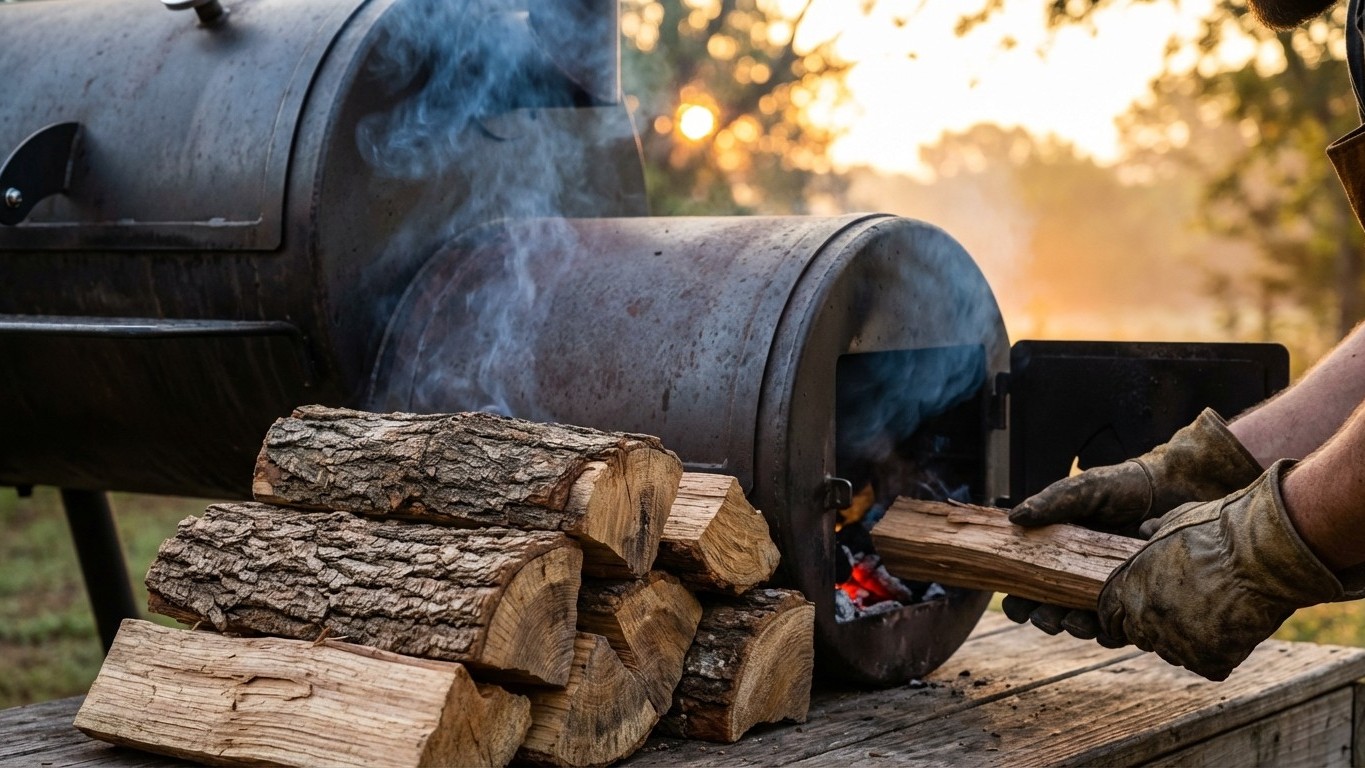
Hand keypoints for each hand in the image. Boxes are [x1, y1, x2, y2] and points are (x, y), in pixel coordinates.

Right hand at [1004, 409, 1260, 639]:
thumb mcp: (1085, 489)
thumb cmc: (1126, 486)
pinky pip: (1121, 626)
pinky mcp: (1138, 597)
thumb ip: (1051, 502)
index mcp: (1059, 550)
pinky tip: (1108, 628)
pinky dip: (1111, 633)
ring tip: (1076, 623)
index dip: (1019, 599)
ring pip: (1083, 622)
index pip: (1030, 581)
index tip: (1017, 607)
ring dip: (1075, 629)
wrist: (1176, 490)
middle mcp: (1079, 574)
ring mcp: (1108, 588)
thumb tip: (1015, 518)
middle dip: (1044, 620)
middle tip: (1046, 620)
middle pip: (1052, 608)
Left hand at [1098, 460, 1344, 679]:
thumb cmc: (1218, 532)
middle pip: (1139, 635)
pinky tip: (1234, 632)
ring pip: (1173, 653)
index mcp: (1130, 586)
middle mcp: (1145, 618)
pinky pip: (1208, 666)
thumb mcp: (1175, 521)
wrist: (1257, 555)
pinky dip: (1221, 654)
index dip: (1122, 613)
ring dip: (1187, 642)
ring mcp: (1174, 643)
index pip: (1107, 613)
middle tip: (1186, 612)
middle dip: (1155, 627)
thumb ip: (1155, 532)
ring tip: (1214, 617)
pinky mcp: (1206, 660)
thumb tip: (1145, 528)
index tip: (1138, 611)